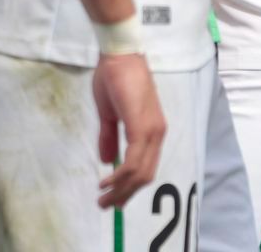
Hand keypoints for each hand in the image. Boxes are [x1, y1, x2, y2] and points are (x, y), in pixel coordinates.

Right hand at [93, 52, 164, 208]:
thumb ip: (109, 136)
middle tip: (105, 205)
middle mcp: (156, 133)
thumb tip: (107, 158)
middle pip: (145, 175)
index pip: (145, 167)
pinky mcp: (142, 126)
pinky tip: (107, 181)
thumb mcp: (109, 112)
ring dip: (122, 189)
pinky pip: (134, 159)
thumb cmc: (113, 77)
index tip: (111, 196)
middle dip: (125, 194)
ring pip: (141, 172)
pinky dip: (121, 174)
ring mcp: (152, 131)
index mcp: (151, 130)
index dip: (129, 185)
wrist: (118, 53)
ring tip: (103, 199)